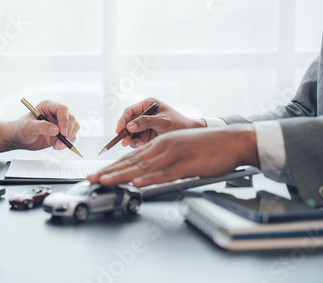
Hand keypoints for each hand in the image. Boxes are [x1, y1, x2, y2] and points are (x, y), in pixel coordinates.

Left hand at [12, 100, 79, 150]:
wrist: (21, 138)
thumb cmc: (21, 129)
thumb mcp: (28, 127)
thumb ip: (41, 127)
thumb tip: (55, 130)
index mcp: (48, 106)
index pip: (62, 109)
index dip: (64, 120)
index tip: (62, 132)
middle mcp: (56, 114)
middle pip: (70, 118)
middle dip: (67, 131)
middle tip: (60, 141)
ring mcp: (60, 123)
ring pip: (74, 127)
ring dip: (69, 138)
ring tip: (57, 145)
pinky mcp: (62, 133)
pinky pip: (71, 136)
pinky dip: (67, 143)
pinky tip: (57, 146)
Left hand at [87, 124, 258, 186]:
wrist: (230, 140)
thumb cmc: (206, 146)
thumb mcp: (178, 149)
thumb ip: (162, 160)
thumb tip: (145, 173)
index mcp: (159, 144)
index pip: (131, 156)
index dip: (113, 166)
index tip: (98, 173)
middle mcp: (162, 147)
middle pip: (131, 161)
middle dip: (109, 171)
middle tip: (92, 178)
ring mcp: (173, 155)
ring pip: (143, 167)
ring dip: (122, 175)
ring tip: (105, 182)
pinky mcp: (186, 164)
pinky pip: (165, 173)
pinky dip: (150, 178)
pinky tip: (137, 182)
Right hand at [116, 98, 205, 147]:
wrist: (188, 134)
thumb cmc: (178, 123)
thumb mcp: (163, 121)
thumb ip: (146, 122)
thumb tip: (129, 126)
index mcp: (147, 105)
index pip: (130, 111)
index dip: (122, 120)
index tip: (119, 130)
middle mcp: (143, 114)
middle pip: (127, 123)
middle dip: (125, 133)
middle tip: (124, 142)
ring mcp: (144, 125)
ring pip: (130, 133)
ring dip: (132, 140)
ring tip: (140, 144)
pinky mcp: (145, 135)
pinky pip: (135, 140)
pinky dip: (137, 144)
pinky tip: (143, 145)